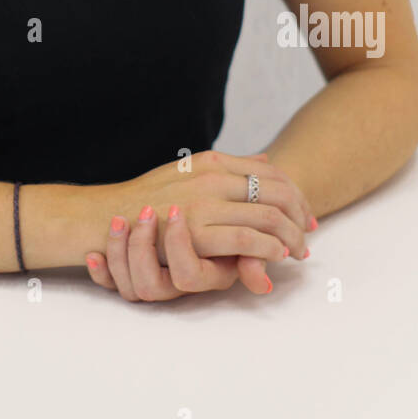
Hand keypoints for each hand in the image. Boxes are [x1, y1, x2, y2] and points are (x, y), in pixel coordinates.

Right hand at [85, 151, 312, 301]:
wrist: (106, 216)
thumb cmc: (147, 200)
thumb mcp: (189, 174)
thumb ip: (228, 169)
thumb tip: (266, 162)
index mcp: (212, 161)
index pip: (271, 173)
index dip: (296, 194)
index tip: (307, 213)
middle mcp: (212, 175)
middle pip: (277, 192)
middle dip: (301, 215)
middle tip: (311, 233)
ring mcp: (205, 201)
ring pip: (269, 216)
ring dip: (291, 236)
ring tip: (298, 250)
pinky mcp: (198, 230)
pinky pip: (249, 239)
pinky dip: (271, 249)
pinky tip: (276, 257)